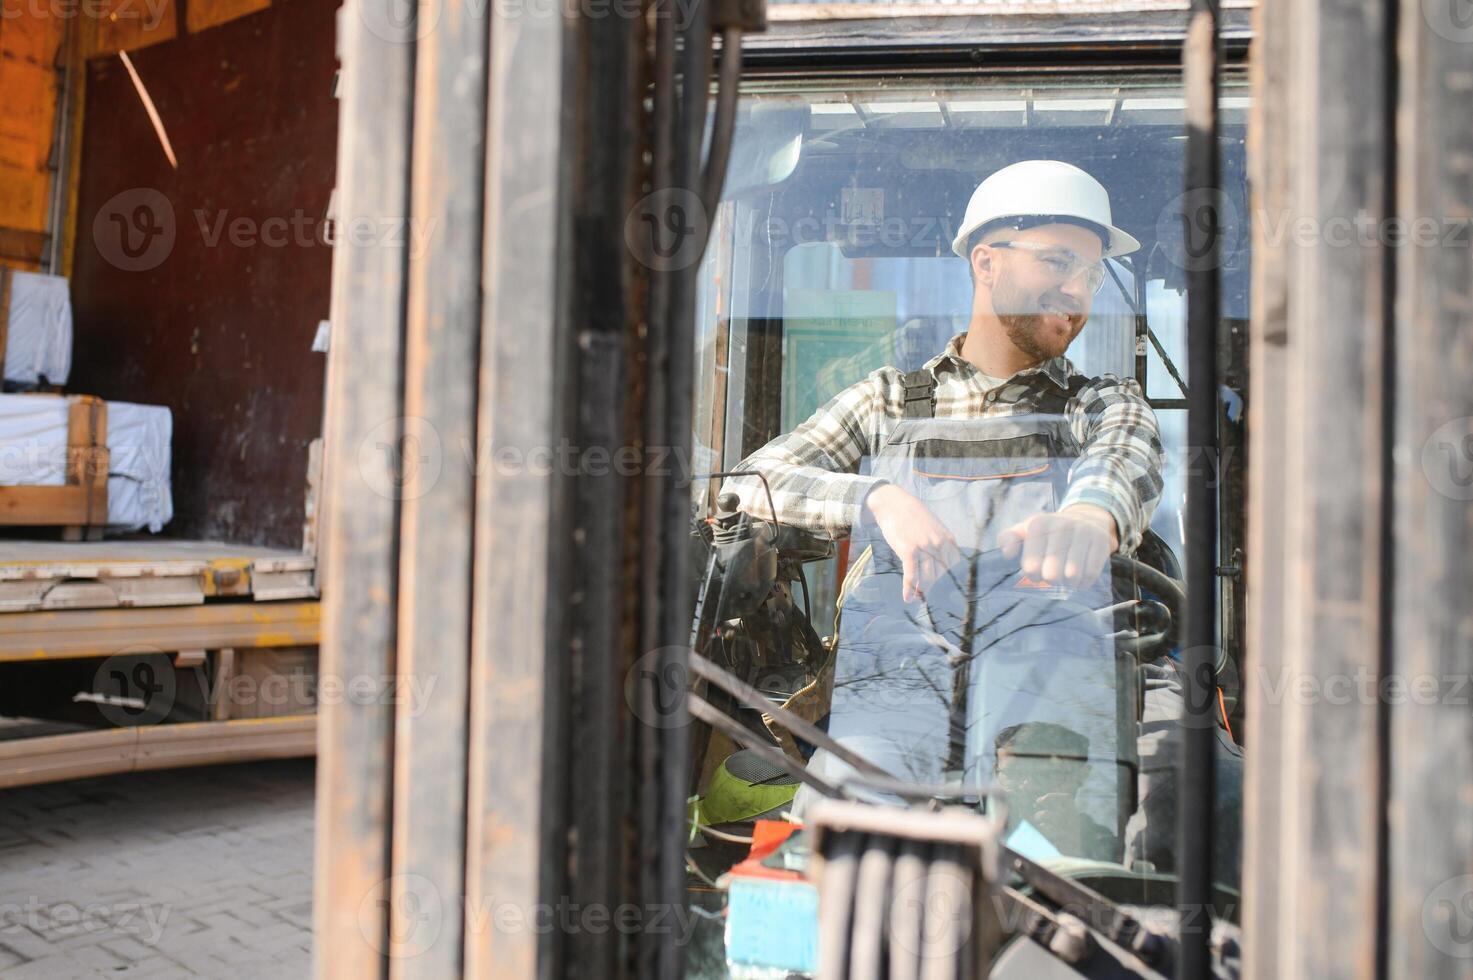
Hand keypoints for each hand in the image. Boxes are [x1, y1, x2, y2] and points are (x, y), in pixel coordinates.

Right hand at [863, 484, 961, 602]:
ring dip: (923, 592)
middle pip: (941, 575)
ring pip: (928, 578)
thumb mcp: (933, 528)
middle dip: (935, 588)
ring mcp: (925, 547)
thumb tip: (938, 565)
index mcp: (948, 539)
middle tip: (927, 598)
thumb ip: (939, 544)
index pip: (954, 567)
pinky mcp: (909, 550)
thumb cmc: (912, 516)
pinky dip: (909, 589)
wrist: (893, 503)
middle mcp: (939, 544)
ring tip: (917, 599)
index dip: (948, 580)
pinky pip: (911, 575)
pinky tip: (907, 598)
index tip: (942, 589)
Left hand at [997, 504, 1118, 587]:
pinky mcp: (1102, 541)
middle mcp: (1062, 524)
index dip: (1033, 575)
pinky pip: (1090, 574)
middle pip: (1052, 574)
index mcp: (1039, 524)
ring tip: (1065, 578)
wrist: (1086, 519)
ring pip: (1072, 575)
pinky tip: (1079, 579)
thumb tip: (1007, 554)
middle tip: (1052, 576)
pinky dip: (1083, 583)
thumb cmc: (1049, 533)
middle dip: (1051, 580)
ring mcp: (1084, 532)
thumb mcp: (1026, 531)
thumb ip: (1008, 539)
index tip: (1036, 572)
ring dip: (1068, 583)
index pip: (1031, 566)